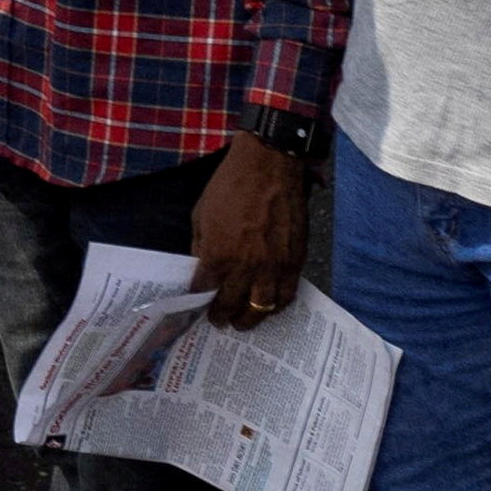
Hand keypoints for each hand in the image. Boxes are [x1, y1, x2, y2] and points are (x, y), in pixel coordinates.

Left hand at [187, 134, 309, 326]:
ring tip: (243, 322)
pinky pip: (288, 294)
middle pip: (234, 304)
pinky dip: (278, 306)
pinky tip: (269, 306)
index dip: (198, 301)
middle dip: (223, 316)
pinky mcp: (295, 261)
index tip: (195, 308)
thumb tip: (201, 265)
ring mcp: (274, 266)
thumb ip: (201, 244)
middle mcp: (247, 266)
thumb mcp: (201, 214)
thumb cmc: (229, 186)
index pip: (205, 289)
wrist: (269, 168)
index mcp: (219, 253)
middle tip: (219, 322)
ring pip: (263, 306)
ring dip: (251, 318)